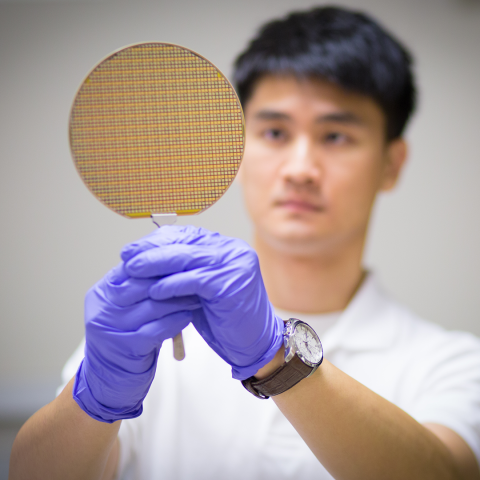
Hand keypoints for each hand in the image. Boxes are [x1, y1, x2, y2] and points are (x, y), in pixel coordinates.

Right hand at [74, 262, 199, 422]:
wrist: (108, 381)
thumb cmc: (125, 338)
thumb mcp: (125, 307)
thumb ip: (139, 285)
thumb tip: (169, 257)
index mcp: (101, 292)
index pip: (132, 266)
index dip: (160, 261)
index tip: (185, 256)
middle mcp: (102, 308)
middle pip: (143, 283)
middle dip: (172, 277)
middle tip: (197, 271)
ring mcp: (111, 329)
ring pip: (152, 305)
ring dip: (179, 298)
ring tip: (198, 293)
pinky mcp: (124, 349)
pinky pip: (156, 330)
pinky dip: (176, 321)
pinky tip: (189, 316)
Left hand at [121, 226, 283, 379]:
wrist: (254, 344)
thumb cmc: (224, 318)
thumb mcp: (198, 290)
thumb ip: (180, 272)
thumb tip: (143, 259)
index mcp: (224, 247)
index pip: (185, 235)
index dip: (155, 241)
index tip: (131, 250)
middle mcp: (232, 250)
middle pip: (184, 243)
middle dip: (151, 250)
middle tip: (127, 257)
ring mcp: (235, 264)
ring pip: (187, 258)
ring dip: (156, 264)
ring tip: (133, 271)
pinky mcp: (232, 282)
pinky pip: (195, 280)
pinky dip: (172, 285)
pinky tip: (155, 291)